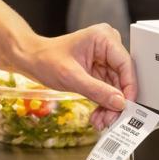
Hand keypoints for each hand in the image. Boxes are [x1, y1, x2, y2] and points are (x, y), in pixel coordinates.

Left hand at [20, 24, 137, 129]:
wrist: (30, 60)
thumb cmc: (45, 59)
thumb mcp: (71, 77)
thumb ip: (97, 90)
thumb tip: (119, 102)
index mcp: (103, 38)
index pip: (125, 64)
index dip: (128, 88)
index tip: (126, 107)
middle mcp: (107, 46)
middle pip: (122, 78)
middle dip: (116, 102)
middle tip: (110, 120)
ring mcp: (104, 59)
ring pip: (115, 87)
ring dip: (109, 106)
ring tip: (101, 121)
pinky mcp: (99, 70)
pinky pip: (107, 89)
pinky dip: (103, 103)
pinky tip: (98, 115)